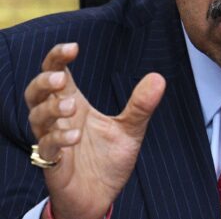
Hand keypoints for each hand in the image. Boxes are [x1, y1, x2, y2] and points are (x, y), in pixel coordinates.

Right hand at [25, 43, 165, 218]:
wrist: (102, 196)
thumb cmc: (110, 160)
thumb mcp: (130, 130)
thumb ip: (141, 105)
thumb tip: (159, 77)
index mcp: (76, 104)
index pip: (57, 73)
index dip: (58, 57)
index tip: (73, 47)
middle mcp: (60, 119)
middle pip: (36, 91)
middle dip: (44, 81)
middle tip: (61, 78)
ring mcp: (53, 140)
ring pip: (37, 116)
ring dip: (52, 108)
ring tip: (72, 107)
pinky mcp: (53, 163)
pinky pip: (46, 146)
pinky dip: (58, 138)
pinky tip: (75, 136)